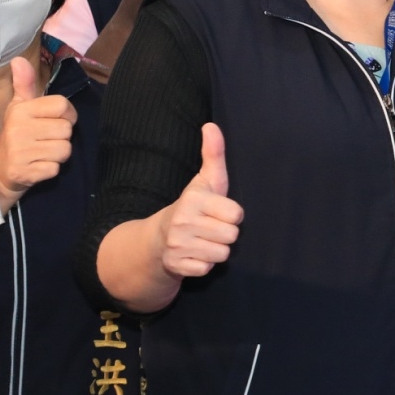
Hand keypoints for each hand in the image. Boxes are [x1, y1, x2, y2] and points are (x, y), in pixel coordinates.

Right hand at [0, 56, 74, 207]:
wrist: (0, 169)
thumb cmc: (18, 133)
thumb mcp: (20, 107)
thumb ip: (25, 84)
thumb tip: (19, 60)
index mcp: (22, 110)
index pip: (63, 106)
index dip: (67, 115)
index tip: (56, 121)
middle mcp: (20, 129)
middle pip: (67, 130)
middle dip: (61, 137)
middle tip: (45, 140)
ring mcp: (21, 152)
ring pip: (65, 150)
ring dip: (58, 154)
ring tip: (42, 152)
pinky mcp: (25, 173)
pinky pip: (56, 168)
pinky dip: (51, 169)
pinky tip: (37, 166)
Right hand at [159, 123, 244, 278]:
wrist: (157, 239)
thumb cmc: (193, 207)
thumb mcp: (205, 180)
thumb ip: (213, 154)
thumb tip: (211, 125)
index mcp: (193, 200)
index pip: (237, 215)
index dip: (231, 214)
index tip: (218, 211)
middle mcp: (182, 222)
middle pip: (232, 236)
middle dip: (225, 233)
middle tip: (210, 228)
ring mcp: (177, 245)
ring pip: (222, 254)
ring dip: (216, 250)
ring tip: (202, 240)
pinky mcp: (175, 266)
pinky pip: (207, 269)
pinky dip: (203, 265)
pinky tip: (193, 254)